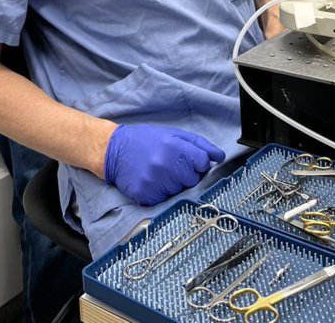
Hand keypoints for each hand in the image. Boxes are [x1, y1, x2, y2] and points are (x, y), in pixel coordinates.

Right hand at [103, 125, 224, 204]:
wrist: (114, 150)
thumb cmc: (146, 140)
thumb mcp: (172, 134)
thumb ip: (199, 144)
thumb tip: (219, 156)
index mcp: (174, 146)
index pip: (202, 162)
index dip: (197, 162)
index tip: (189, 160)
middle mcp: (166, 165)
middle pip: (193, 179)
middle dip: (186, 174)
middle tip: (171, 166)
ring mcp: (155, 182)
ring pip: (180, 192)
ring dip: (174, 184)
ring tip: (160, 172)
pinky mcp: (146, 196)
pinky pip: (165, 201)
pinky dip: (161, 193)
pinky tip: (152, 181)